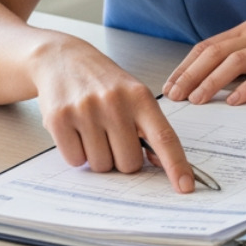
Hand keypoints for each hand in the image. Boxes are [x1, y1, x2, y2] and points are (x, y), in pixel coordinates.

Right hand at [30, 36, 195, 192]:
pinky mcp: (58, 119)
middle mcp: (115, 103)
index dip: (176, 165)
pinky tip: (76, 131)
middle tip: (112, 137)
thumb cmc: (103, 82)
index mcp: (140, 97)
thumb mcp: (133, 95)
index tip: (186, 187)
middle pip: (129, 162)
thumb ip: (148, 126)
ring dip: (98, 156)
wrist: (63, 59)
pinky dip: (76, 154)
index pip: (164, 137)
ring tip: (92, 130)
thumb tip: (159, 162)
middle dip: (122, 158)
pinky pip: (75, 160)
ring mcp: (86, 110)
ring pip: (101, 164)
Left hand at [163, 21, 245, 105]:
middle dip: (191, 74)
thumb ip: (241, 61)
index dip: (185, 66)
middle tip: (175, 96)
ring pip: (236, 61)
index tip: (169, 86)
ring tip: (197, 99)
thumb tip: (207, 83)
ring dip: (213, 81)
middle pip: (216, 52)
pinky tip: (235, 101)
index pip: (207, 46)